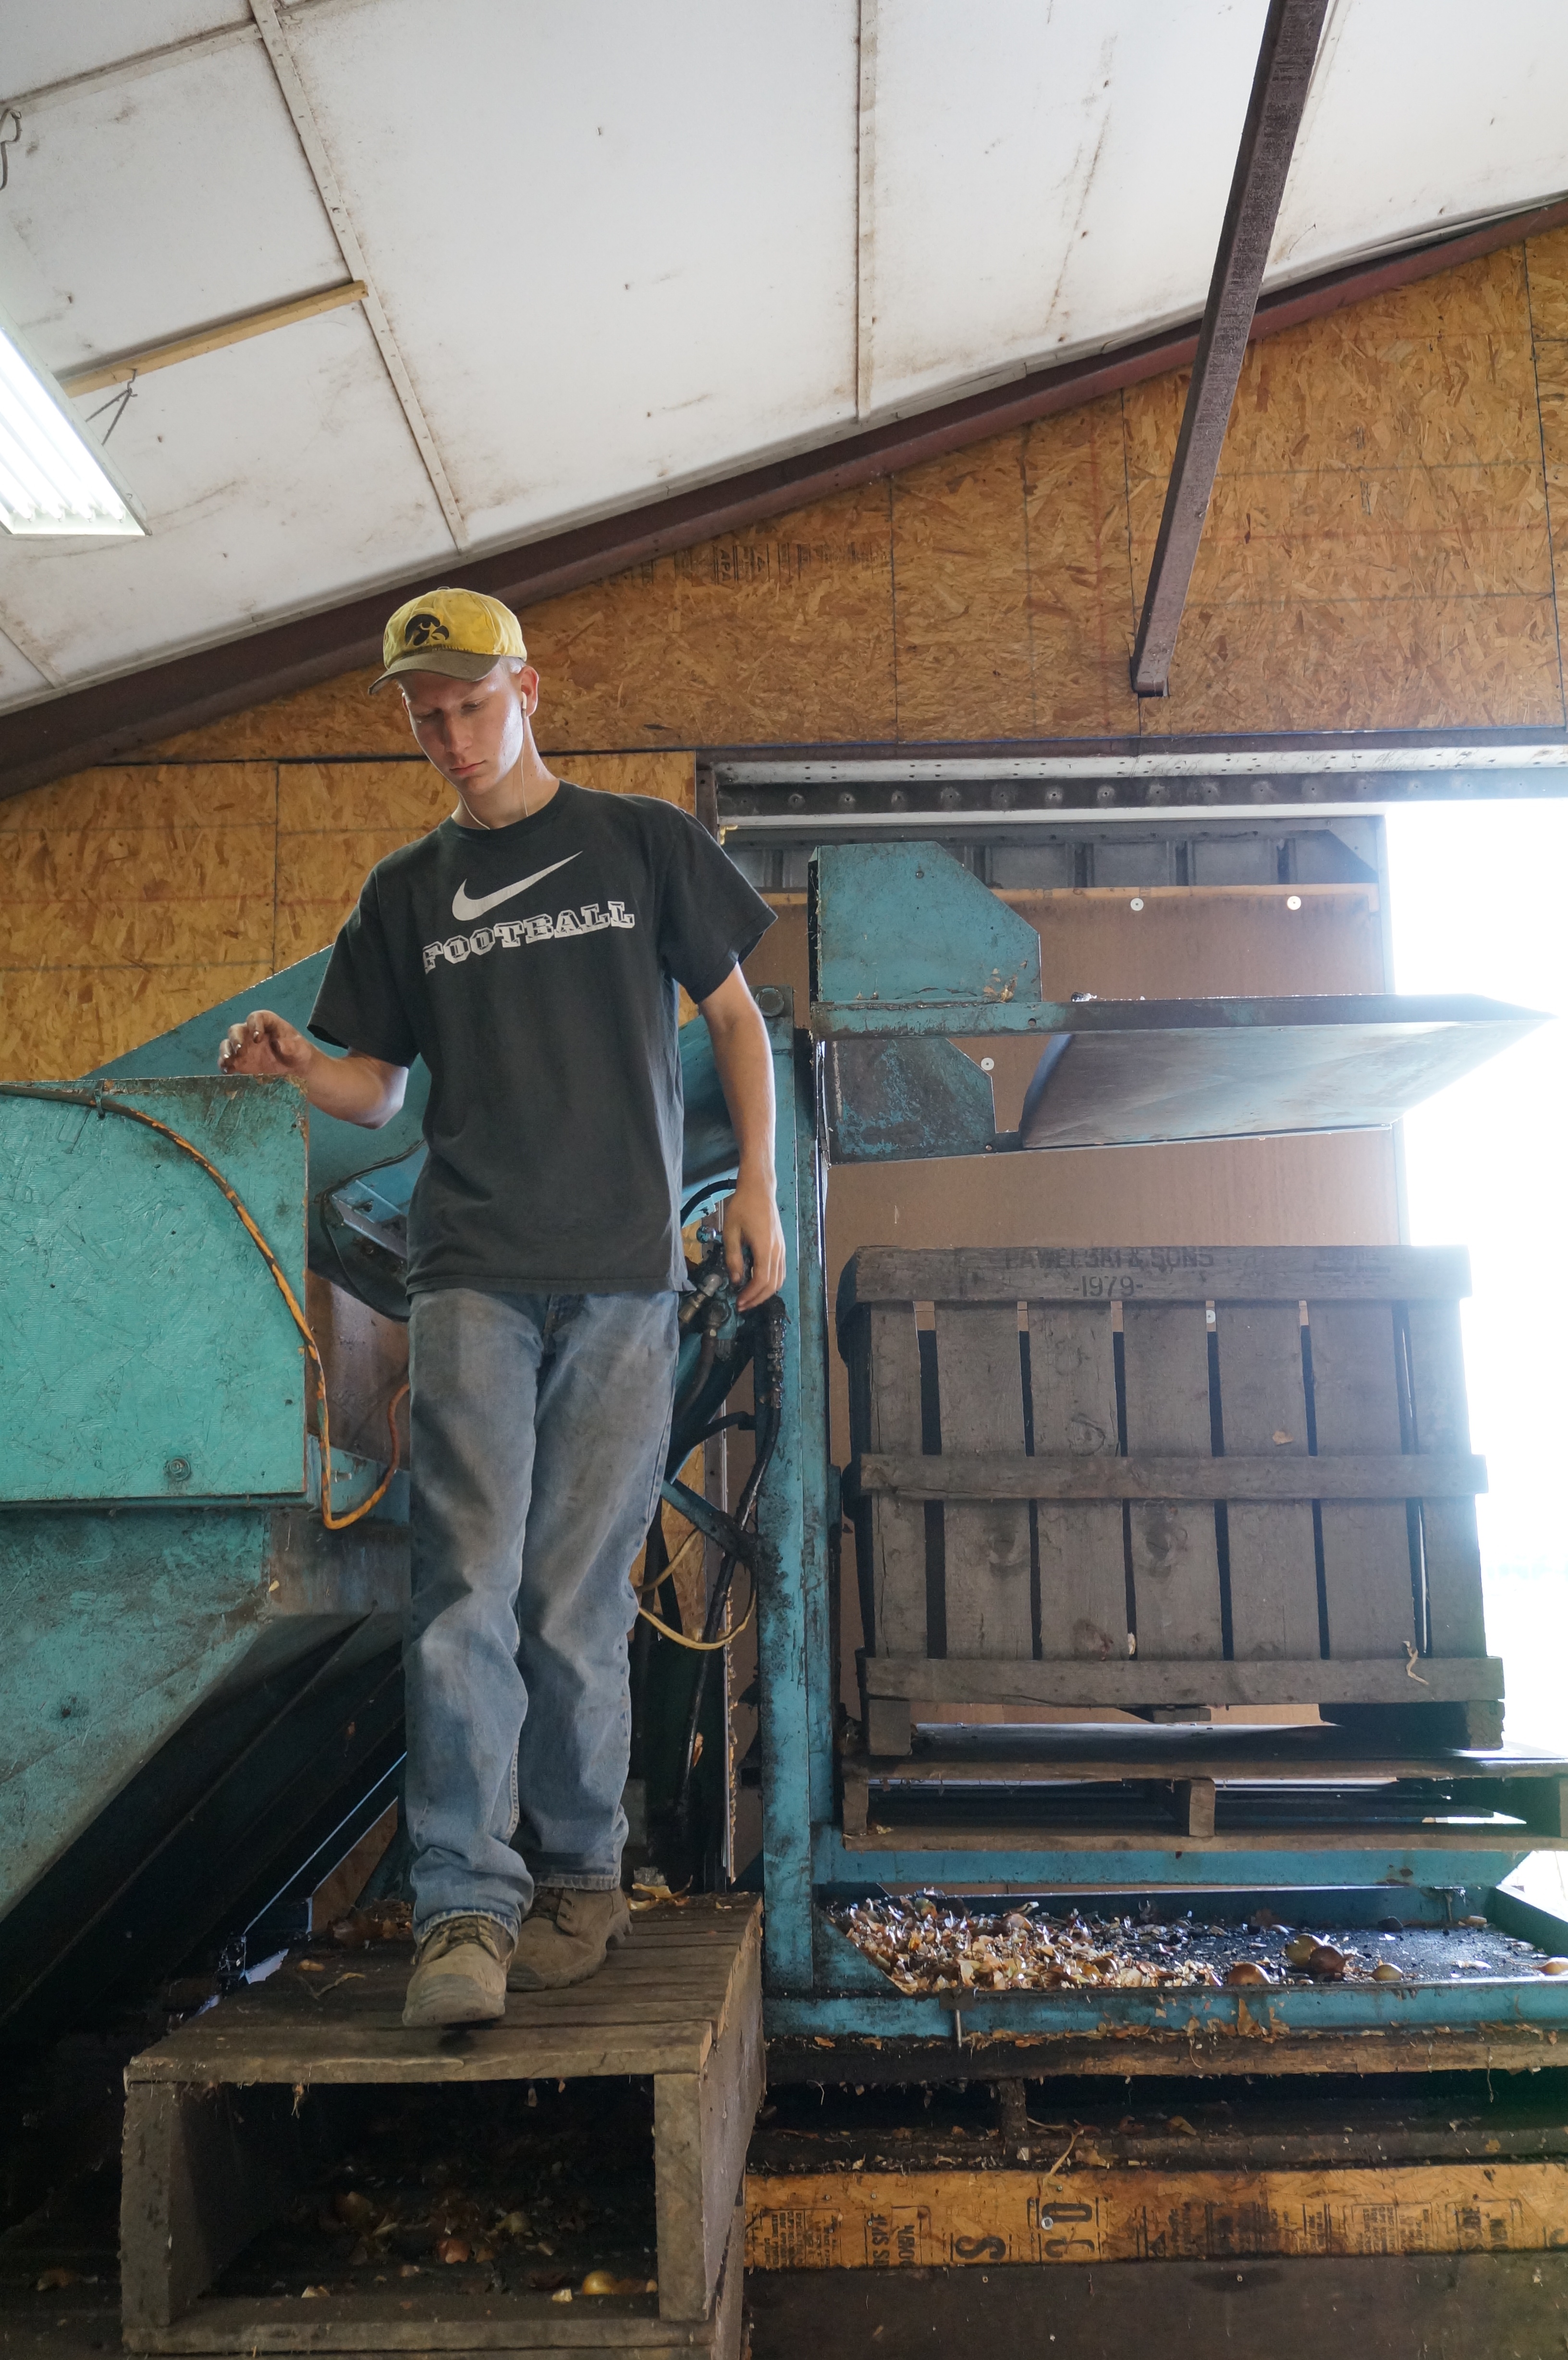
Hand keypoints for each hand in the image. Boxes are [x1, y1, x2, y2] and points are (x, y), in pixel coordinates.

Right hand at [219, 1009, 315, 1081]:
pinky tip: (227, 1071)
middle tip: (239, 1050)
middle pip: (236, 1030)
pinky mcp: (240, 1061)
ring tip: (228, 1061)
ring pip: (228, 1044)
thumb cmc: (298, 1051)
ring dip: (225, 1051)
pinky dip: (225, 1065)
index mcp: (266, 1023)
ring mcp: (244, 1047)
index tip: (257, 1038)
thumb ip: (291, 1045)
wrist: (296, 1067)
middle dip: (235, 1038)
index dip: (254, 1025)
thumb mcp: (299, 1048)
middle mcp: (251, 1032)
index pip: (255, 1018)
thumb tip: (279, 1044)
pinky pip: (228, 1061)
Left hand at [725, 1171, 786, 1310]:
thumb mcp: (731, 1232)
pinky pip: (780, 1271)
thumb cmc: (742, 1207)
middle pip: (772, 1284)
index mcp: (764, 1247)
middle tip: (742, 1305)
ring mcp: (781, 1249)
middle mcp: (777, 1250)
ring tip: (749, 1298)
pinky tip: (757, 1284)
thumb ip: (733, 1258)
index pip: (761, 1279)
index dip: (751, 1294)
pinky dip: (770, 1283)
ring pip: (779, 1279)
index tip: (738, 1301)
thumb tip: (736, 1280)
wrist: (759, 1189)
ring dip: (764, 1293)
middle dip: (757, 1298)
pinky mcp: (781, 1247)